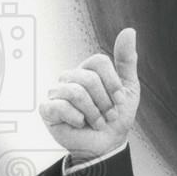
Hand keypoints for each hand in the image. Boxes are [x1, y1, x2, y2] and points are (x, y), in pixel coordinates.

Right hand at [38, 28, 139, 163]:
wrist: (107, 144)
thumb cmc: (116, 118)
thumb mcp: (128, 89)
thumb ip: (127, 61)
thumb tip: (129, 30)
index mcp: (88, 71)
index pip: (99, 61)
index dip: (113, 83)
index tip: (119, 101)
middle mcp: (70, 78)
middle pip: (89, 78)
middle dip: (105, 102)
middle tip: (108, 115)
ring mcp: (56, 93)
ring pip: (77, 92)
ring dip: (94, 113)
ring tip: (97, 122)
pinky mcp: (47, 109)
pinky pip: (61, 106)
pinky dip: (78, 119)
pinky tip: (80, 124)